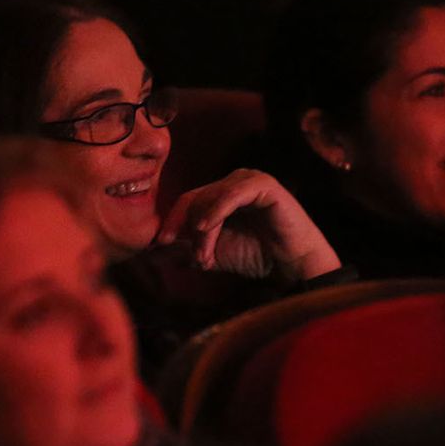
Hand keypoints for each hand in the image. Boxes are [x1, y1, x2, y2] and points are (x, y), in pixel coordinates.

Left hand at [157, 169, 340, 282]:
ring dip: (204, 230)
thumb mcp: (212, 253)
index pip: (188, 201)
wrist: (292, 265)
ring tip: (204, 256)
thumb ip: (185, 250)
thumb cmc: (256, 256)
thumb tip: (151, 252)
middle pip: (197, 200)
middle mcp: (233, 182)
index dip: (172, 221)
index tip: (158, 244)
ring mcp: (249, 180)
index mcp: (221, 194)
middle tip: (194, 258)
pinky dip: (217, 210)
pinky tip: (206, 227)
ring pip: (212, 200)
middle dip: (189, 231)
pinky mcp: (264, 185)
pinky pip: (233, 194)